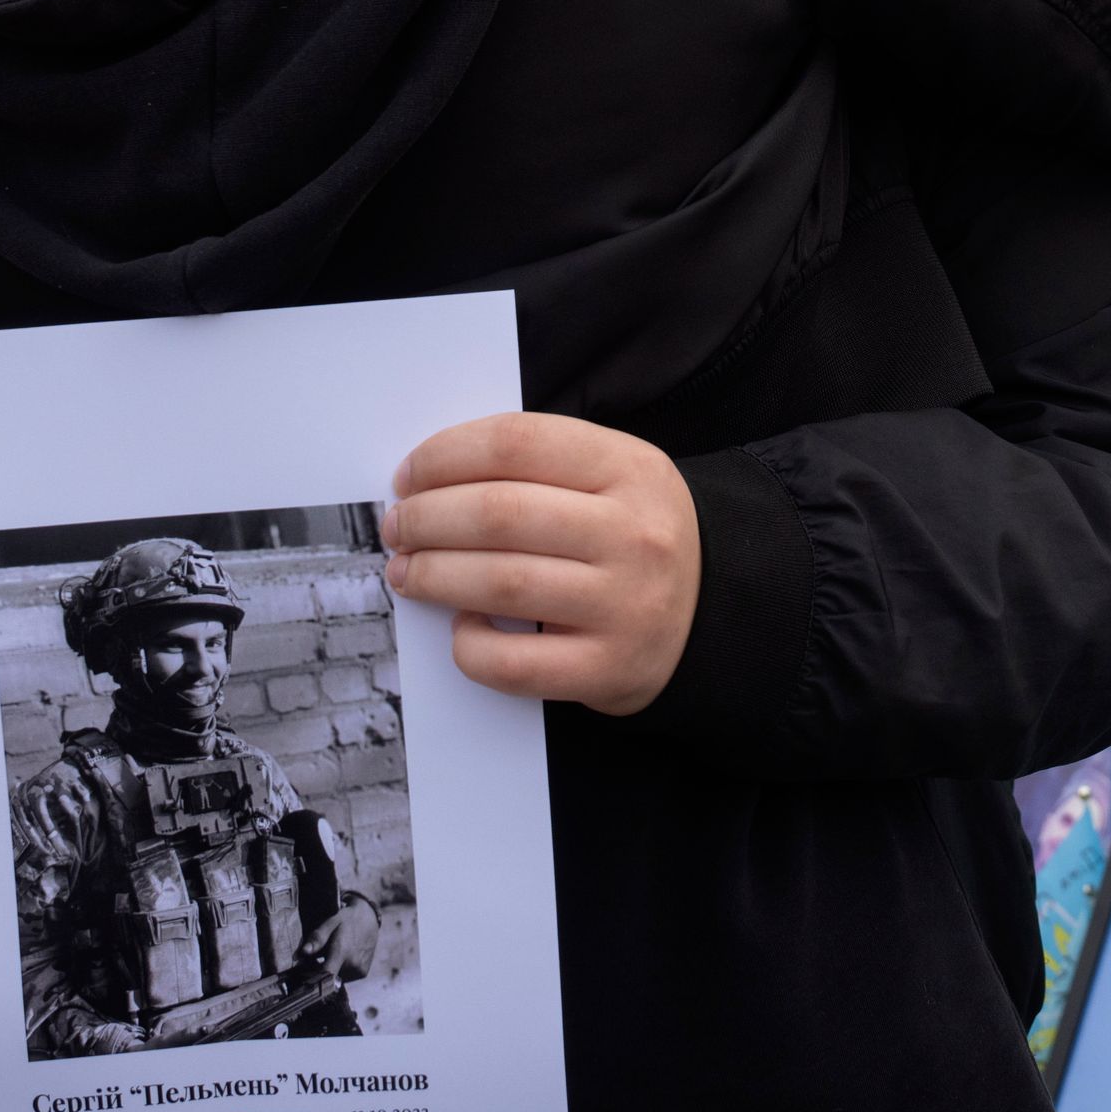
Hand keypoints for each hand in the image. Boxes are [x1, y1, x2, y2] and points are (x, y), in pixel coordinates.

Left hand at [304, 898, 380, 981]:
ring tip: (332, 954)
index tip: (305, 977)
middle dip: (318, 970)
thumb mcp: (331, 922)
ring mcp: (359, 970)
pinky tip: (342, 958)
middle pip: (327, 978)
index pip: (326, 975)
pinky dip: (340, 970)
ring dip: (330, 970)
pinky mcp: (363, 973)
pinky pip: (345, 977)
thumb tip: (302, 953)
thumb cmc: (347, 919)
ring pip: (335, 978)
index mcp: (342, 951)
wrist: (370, 918)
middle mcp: (352, 964)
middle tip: (318, 956)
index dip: (313, 980)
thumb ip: (317, 938)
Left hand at [383, 412, 700, 715]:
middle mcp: (633, 534)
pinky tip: (462, 628)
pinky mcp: (608, 668)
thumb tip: (430, 480)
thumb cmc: (634, 536)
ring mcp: (624, 604)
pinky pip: (514, 661)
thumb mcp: (614, 476)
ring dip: (432, 575)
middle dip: (426, 518)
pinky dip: (470, 645)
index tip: (408, 475)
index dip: (445, 455)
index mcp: (631, 469)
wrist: (712, 614)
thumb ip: (538, 467)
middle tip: (398, 526)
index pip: (517, 443)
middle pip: (499, 514)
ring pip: (499, 583)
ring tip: (407, 572)